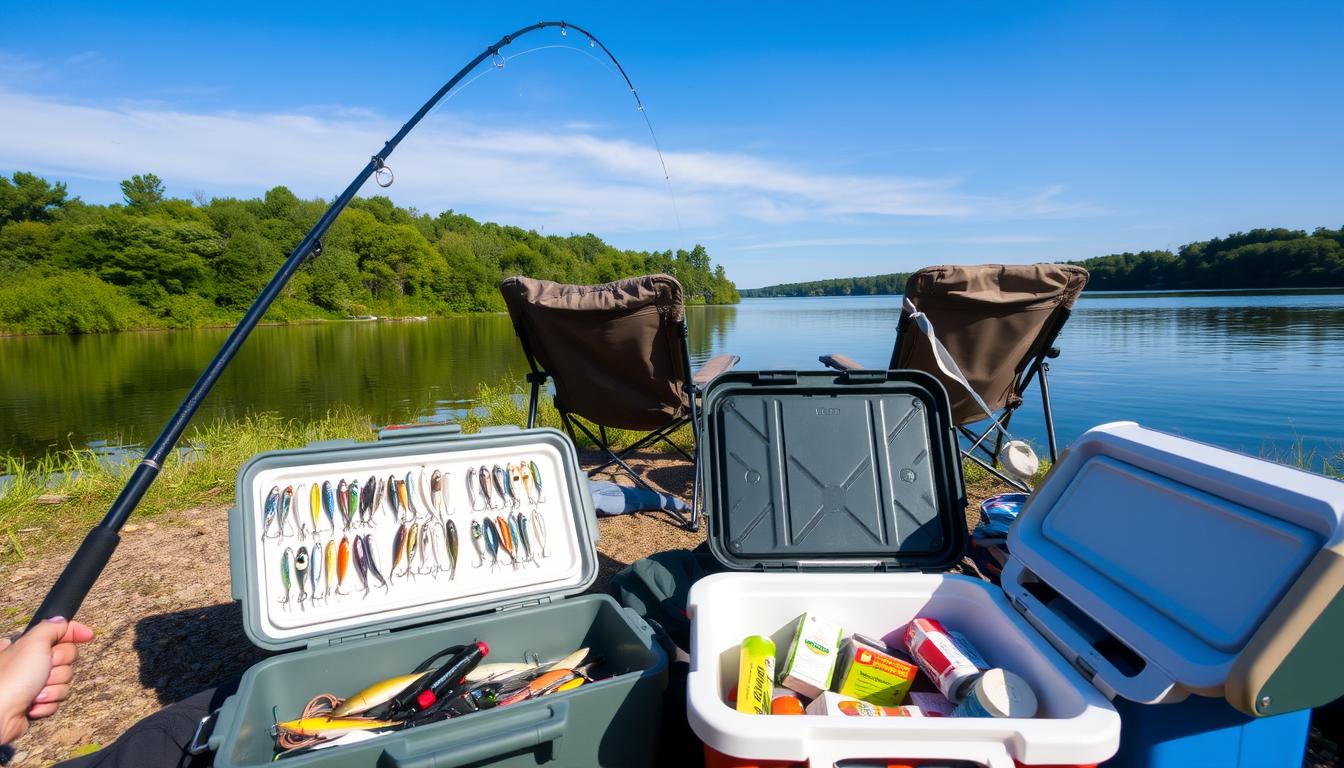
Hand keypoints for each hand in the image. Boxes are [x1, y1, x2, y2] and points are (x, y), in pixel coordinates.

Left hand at [0, 617, 94, 746]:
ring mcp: (34, 684)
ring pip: (64, 681)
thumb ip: (51, 628)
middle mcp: (30, 663)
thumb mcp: (33, 643)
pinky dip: (47, 703)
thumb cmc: (11, 680)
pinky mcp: (37, 702)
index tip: (87, 635)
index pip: (59, 633)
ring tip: (35, 692)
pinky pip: (57, 700)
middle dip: (59, 668)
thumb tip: (63, 620)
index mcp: (27, 646)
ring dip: (53, 688)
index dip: (74, 633)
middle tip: (45, 670)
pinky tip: (33, 704)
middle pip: (67, 659)